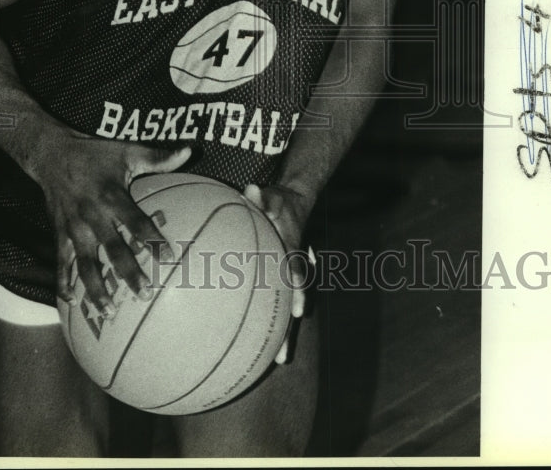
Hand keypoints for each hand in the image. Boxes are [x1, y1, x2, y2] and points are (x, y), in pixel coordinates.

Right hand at [32, 129, 190, 315]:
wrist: (50, 153)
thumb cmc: (94, 153)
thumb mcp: (126, 150)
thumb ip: (158, 156)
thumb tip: (190, 151)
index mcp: (112, 196)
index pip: (136, 222)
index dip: (152, 240)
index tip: (169, 257)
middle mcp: (92, 215)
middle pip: (112, 249)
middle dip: (128, 273)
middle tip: (144, 294)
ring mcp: (74, 227)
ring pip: (85, 264)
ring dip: (96, 289)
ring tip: (109, 312)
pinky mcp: (59, 233)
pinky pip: (61, 262)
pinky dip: (63, 282)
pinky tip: (69, 303)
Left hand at [243, 182, 312, 364]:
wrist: (296, 203)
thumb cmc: (280, 202)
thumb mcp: (274, 195)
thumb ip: (263, 197)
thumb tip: (252, 190)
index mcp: (294, 250)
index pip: (297, 272)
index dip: (297, 289)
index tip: (298, 309)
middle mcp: (295, 269)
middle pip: (294, 302)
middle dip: (290, 328)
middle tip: (283, 353)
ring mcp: (290, 278)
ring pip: (287, 308)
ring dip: (285, 333)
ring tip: (278, 360)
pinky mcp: (280, 282)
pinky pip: (275, 303)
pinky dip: (270, 322)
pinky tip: (256, 344)